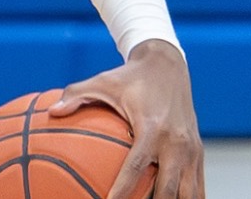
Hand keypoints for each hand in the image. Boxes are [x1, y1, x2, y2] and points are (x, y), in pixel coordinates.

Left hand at [48, 39, 204, 198]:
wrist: (168, 65)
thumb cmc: (131, 77)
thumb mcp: (103, 81)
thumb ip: (77, 95)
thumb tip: (51, 111)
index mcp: (153, 128)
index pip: (137, 167)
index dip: (123, 190)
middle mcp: (177, 143)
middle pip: (168, 189)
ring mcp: (192, 151)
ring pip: (190, 194)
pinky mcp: (198, 154)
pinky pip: (197, 186)